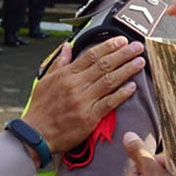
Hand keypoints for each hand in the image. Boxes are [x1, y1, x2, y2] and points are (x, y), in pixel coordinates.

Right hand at [24, 37, 145, 153]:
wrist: (36, 134)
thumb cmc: (41, 108)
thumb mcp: (45, 80)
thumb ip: (60, 62)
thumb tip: (67, 46)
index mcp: (66, 75)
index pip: (91, 55)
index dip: (108, 46)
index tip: (121, 40)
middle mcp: (76, 85)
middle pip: (104, 65)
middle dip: (123, 54)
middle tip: (137, 47)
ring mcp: (83, 101)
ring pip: (109, 81)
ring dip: (127, 70)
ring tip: (140, 62)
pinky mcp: (89, 117)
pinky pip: (109, 103)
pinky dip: (122, 94)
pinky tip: (132, 86)